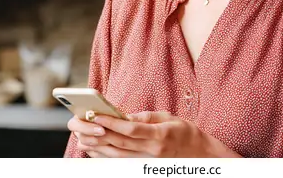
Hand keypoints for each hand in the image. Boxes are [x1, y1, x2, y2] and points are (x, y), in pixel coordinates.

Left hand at [67, 111, 239, 157]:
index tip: (96, 114)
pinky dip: (106, 157)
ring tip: (82, 138)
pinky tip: (94, 151)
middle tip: (82, 125)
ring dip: (98, 147)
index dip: (112, 122)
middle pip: (120, 143)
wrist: (200, 156)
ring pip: (118, 155)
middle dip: (99, 134)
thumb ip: (146, 117)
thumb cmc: (186, 133)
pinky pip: (122, 163)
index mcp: (160, 135)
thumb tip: (124, 115)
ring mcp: (148, 162)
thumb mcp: (169, 118)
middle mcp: (152, 152)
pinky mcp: (145, 168)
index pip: (131, 129)